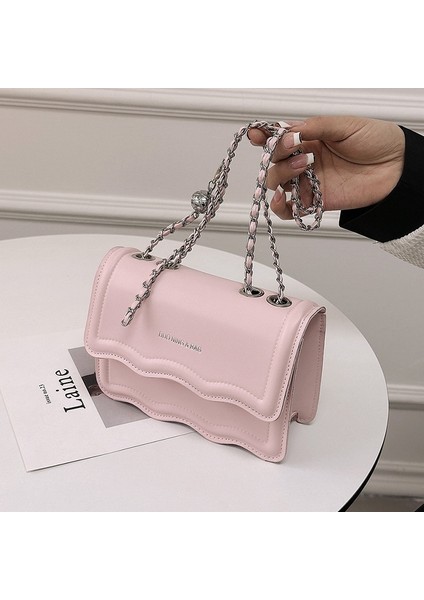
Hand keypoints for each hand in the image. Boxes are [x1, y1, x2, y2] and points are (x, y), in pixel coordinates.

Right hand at [249, 116, 404, 219]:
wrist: (398, 167)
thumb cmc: (377, 141)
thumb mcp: (345, 125)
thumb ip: (315, 127)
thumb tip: (289, 131)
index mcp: (310, 138)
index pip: (279, 137)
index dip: (264, 136)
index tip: (257, 135)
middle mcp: (305, 160)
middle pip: (273, 161)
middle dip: (277, 155)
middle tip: (295, 149)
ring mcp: (309, 181)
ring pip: (277, 183)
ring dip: (281, 174)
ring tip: (303, 167)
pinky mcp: (316, 201)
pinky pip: (289, 209)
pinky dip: (280, 207)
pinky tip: (282, 199)